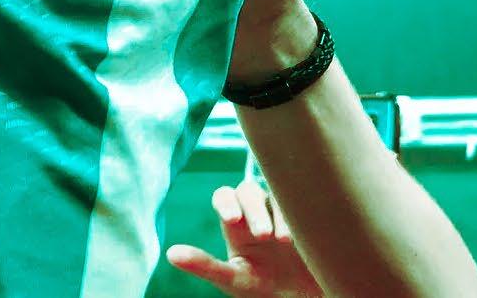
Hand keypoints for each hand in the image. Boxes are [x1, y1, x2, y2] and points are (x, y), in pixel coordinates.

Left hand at [166, 179, 321, 297]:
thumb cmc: (261, 290)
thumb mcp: (232, 278)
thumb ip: (203, 265)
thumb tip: (170, 253)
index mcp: (235, 227)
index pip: (224, 196)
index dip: (226, 202)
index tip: (232, 220)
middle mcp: (257, 213)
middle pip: (248, 190)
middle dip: (255, 210)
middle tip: (263, 237)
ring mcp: (282, 211)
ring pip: (275, 191)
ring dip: (277, 212)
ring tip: (284, 241)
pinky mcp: (306, 213)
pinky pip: (300, 198)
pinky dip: (298, 211)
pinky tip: (301, 234)